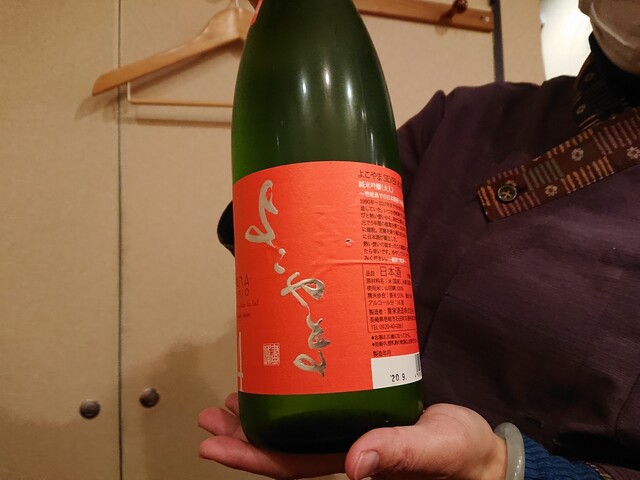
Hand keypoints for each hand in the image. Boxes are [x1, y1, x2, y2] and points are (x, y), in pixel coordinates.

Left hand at [199, 393, 506, 479]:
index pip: (289, 466)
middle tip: (208, 417)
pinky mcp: (361, 412)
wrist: (479, 451)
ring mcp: (350, 432)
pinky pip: (316, 410)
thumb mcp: (434, 449)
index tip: (212, 443)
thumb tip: (355, 467)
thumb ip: (398, 454)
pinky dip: (291, 401)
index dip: (248, 457)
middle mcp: (344, 451)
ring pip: (294, 430)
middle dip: (241, 437)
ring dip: (259, 419)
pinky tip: (277, 387)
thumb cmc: (461, 455)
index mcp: (354, 463)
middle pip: (281, 449)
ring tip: (228, 403)